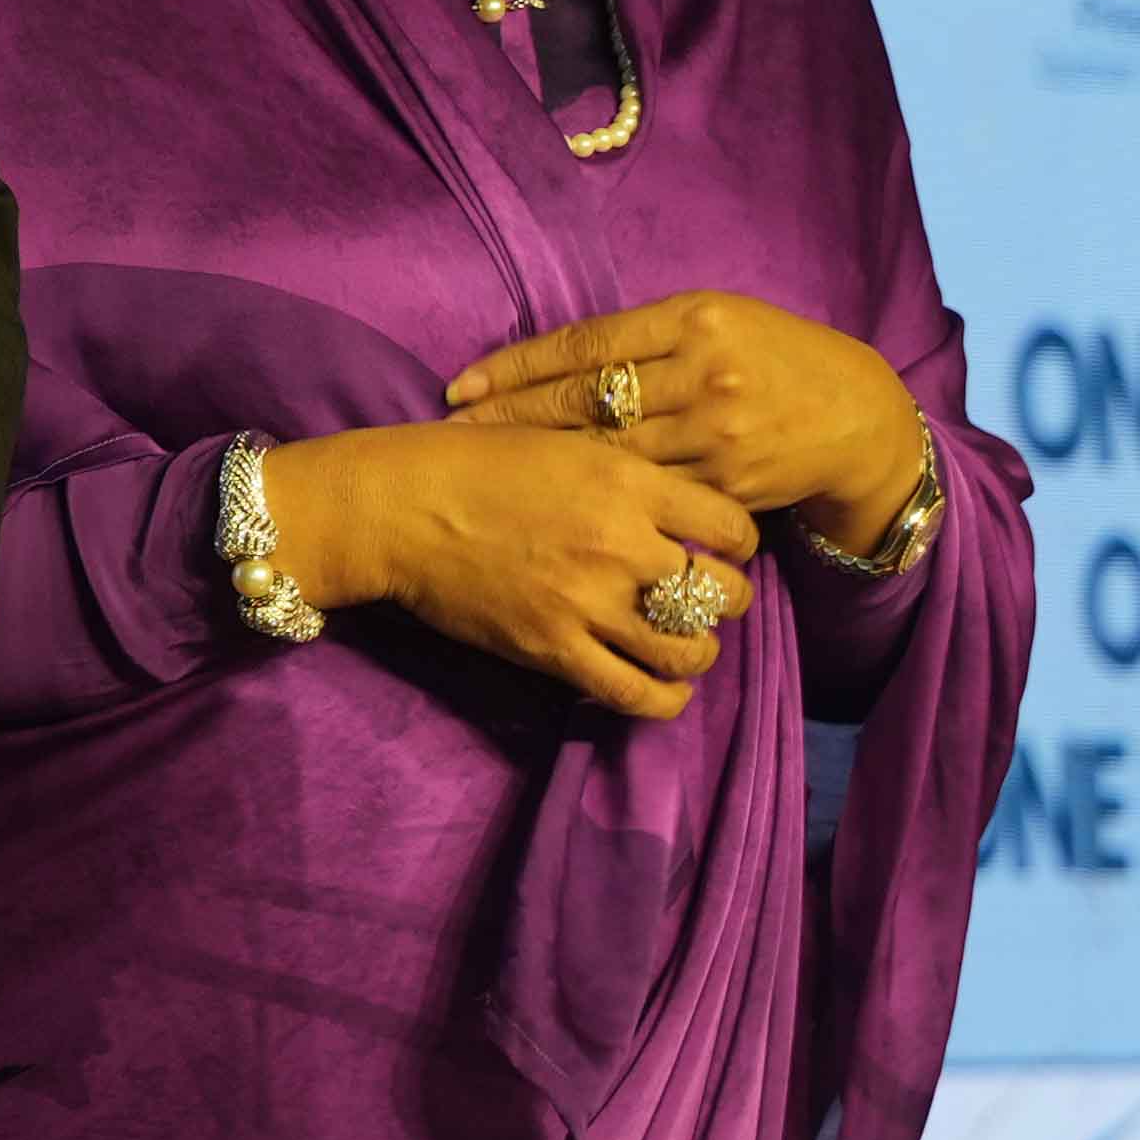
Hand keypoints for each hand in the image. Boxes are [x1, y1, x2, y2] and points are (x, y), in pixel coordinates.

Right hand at [275, 420, 756, 722]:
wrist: (400, 508)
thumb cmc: (473, 461)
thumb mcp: (563, 440)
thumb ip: (626, 472)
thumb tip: (675, 501)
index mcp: (629, 482)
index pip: (733, 526)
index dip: (739, 542)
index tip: (724, 547)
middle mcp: (621, 545)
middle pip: (723, 592)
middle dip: (728, 598)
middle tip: (709, 597)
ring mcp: (589, 603)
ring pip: (690, 649)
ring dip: (700, 650)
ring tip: (688, 644)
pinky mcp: (555, 651)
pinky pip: (635, 693)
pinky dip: (665, 698)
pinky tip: (666, 688)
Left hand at [444, 292, 929, 538]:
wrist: (859, 421)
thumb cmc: (776, 358)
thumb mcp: (718, 320)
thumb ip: (646, 335)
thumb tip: (557, 359)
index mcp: (696, 319)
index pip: (586, 344)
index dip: (517, 367)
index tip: (461, 385)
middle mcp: (703, 375)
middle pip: (586, 400)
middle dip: (510, 418)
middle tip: (450, 433)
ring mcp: (716, 437)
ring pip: (608, 453)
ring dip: (540, 463)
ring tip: (483, 472)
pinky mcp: (727, 490)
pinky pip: (648, 497)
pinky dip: (597, 501)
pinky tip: (553, 508)